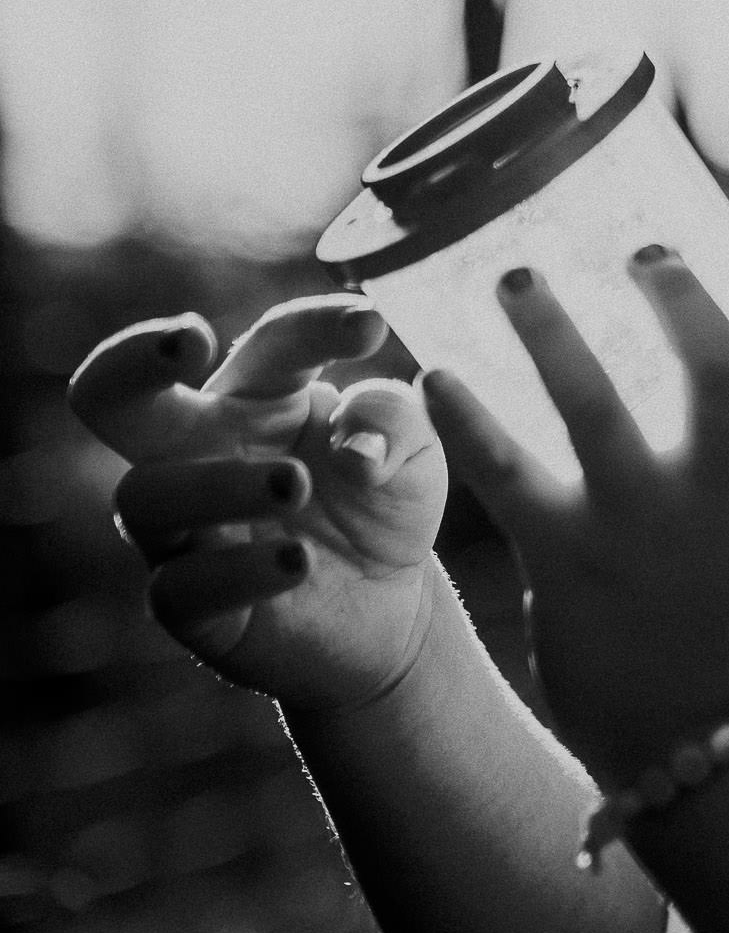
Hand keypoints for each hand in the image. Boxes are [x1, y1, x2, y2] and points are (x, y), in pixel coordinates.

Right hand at [69, 295, 448, 712]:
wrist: (389, 608)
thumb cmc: (383, 506)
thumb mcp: (414, 453)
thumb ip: (392, 422)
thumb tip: (355, 440)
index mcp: (259, 396)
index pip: (272, 342)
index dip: (316, 324)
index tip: (371, 327)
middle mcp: (199, 451)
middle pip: (111, 395)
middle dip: (129, 358)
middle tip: (191, 338)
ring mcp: (182, 529)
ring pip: (146, 495)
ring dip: (219, 484)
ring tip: (294, 485)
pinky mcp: (188, 605)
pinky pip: (178, 587)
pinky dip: (239, 570)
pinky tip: (298, 562)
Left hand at [420, 249, 728, 787]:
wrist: (722, 753)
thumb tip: (722, 411)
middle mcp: (724, 482)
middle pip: (711, 352)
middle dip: (672, 286)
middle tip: (632, 247)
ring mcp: (644, 517)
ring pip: (591, 394)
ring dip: (544, 325)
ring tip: (512, 276)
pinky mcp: (569, 558)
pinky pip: (504, 469)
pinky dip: (464, 415)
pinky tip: (432, 376)